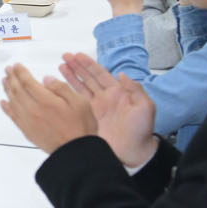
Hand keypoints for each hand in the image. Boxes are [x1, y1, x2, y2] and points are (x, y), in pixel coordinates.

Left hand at [0, 63, 97, 154]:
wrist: (76, 151)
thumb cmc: (80, 127)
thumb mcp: (79, 102)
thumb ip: (61, 88)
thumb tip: (46, 79)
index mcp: (46, 100)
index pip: (27, 82)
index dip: (20, 72)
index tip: (17, 66)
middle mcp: (33, 110)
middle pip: (17, 90)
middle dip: (12, 78)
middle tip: (8, 70)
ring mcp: (28, 121)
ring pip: (13, 101)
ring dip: (7, 89)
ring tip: (5, 81)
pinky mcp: (27, 130)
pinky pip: (12, 116)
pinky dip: (6, 107)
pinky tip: (4, 102)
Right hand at [56, 53, 159, 169]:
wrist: (134, 152)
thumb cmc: (142, 131)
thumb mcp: (145, 107)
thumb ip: (135, 89)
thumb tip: (122, 75)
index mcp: (118, 93)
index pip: (100, 74)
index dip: (89, 64)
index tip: (78, 55)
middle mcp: (105, 99)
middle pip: (87, 78)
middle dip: (76, 66)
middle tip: (65, 56)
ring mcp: (96, 108)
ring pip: (80, 88)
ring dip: (70, 77)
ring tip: (61, 66)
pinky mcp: (88, 118)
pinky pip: (76, 103)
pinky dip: (68, 94)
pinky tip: (61, 88)